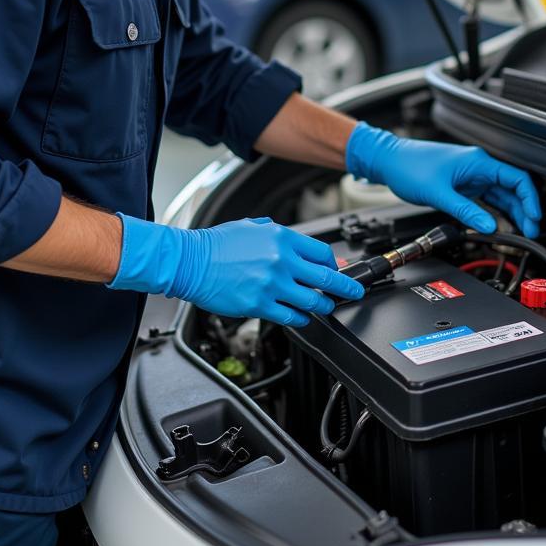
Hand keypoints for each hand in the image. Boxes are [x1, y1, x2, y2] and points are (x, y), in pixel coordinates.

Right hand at [107, 215, 363, 326]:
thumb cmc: (217, 244)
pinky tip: (301, 317)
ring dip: (324, 306)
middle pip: (326, 278)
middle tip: (355, 292)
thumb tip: (301, 247)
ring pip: (312, 301)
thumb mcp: (252, 226)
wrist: (190, 262)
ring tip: (326, 307)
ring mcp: (272, 284)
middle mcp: (281, 260)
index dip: (333, 263)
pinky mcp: (260, 305)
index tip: (336, 269)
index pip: (322, 252)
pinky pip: (291, 317)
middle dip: (346, 287)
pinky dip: (301, 319)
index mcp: (281, 237)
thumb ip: (279, 234)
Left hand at [345, 123, 540, 236]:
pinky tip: (497, 226)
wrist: (389, 161)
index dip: (530, 198)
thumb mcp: (439, 192)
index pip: (516, 178)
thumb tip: (488, 226)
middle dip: (524, 211)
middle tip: (530, 231)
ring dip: (511, 214)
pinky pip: (485, 200)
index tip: (534, 217)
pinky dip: (493, 213)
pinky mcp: (462, 186)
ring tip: (519, 233)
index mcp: (478, 162)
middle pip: (512, 189)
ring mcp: (471, 177)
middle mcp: (478, 167)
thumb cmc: (410, 166)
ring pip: (500, 196)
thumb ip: (466, 210)